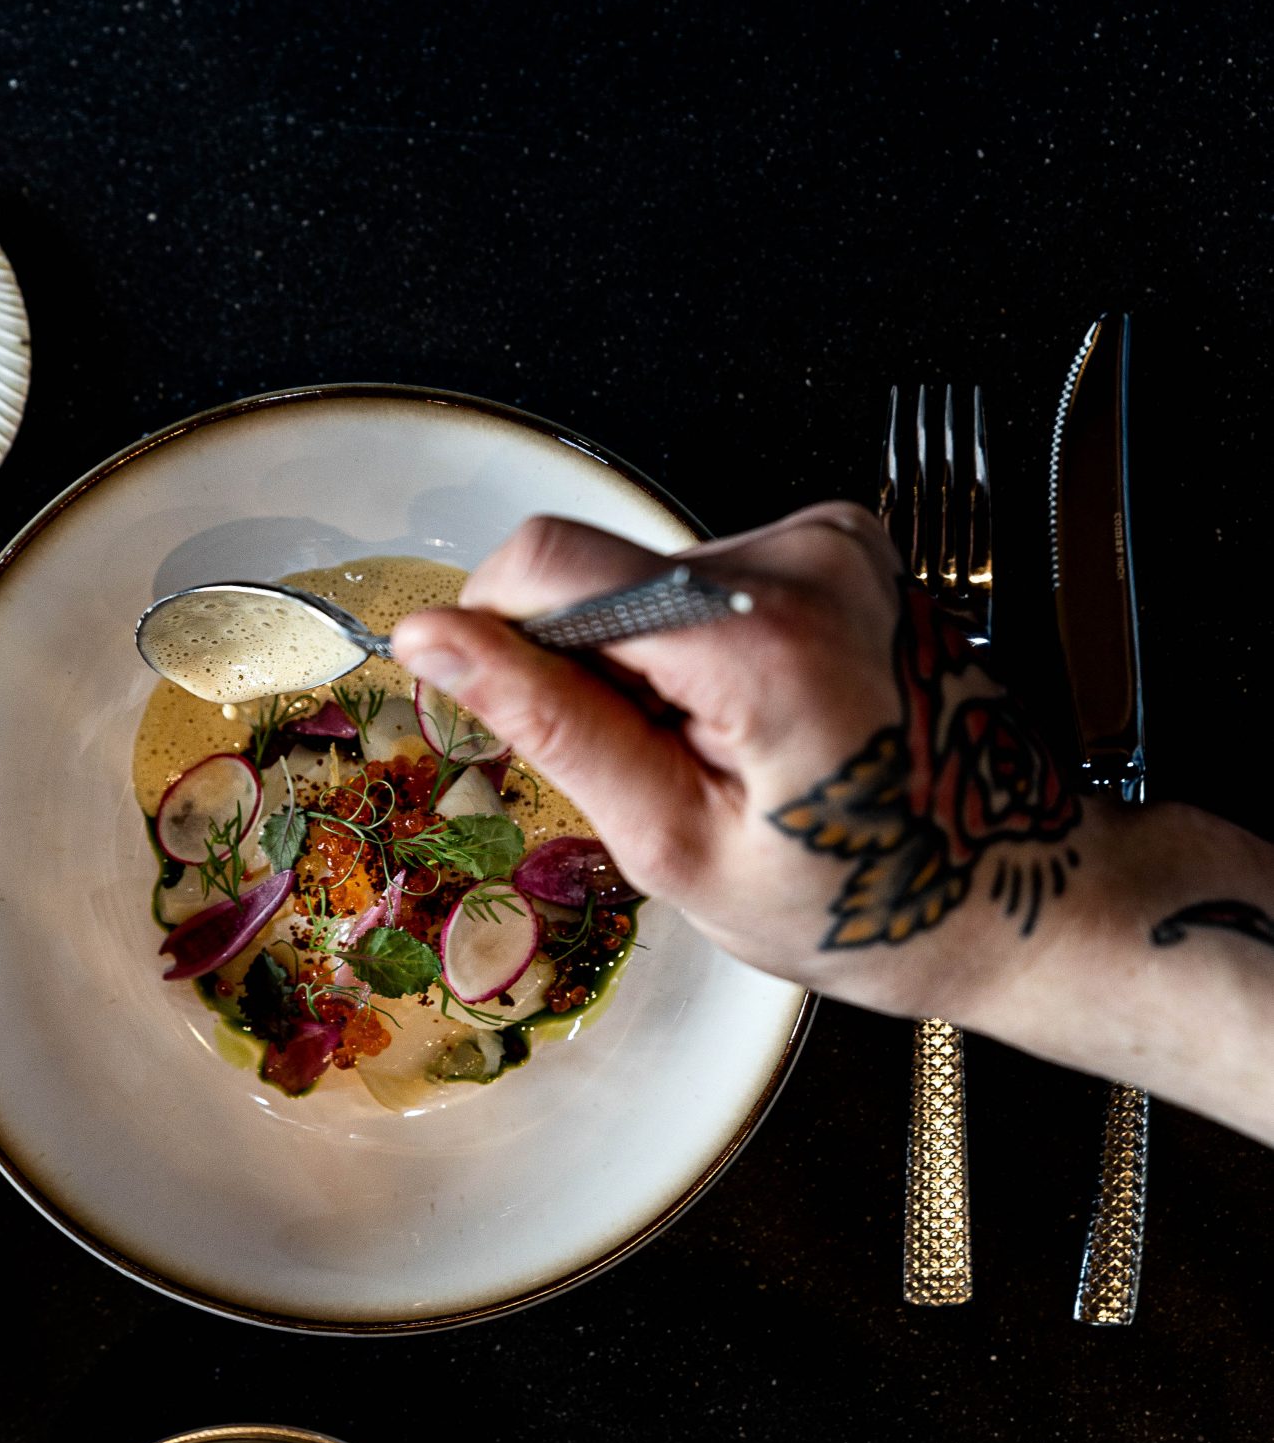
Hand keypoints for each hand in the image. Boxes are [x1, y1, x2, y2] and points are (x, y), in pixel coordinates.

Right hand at [392, 506, 1083, 1026]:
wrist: (1005, 889)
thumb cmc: (857, 901)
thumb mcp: (674, 841)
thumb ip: (551, 722)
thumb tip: (437, 640)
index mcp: (765, 636)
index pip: (551, 564)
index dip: (492, 634)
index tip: (496, 712)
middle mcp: (805, 558)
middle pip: (601, 574)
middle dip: (590, 671)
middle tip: (660, 773)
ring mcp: (833, 542)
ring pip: (649, 581)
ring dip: (650, 668)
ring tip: (723, 756)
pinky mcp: (841, 545)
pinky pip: (708, 582)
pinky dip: (701, 653)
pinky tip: (753, 723)